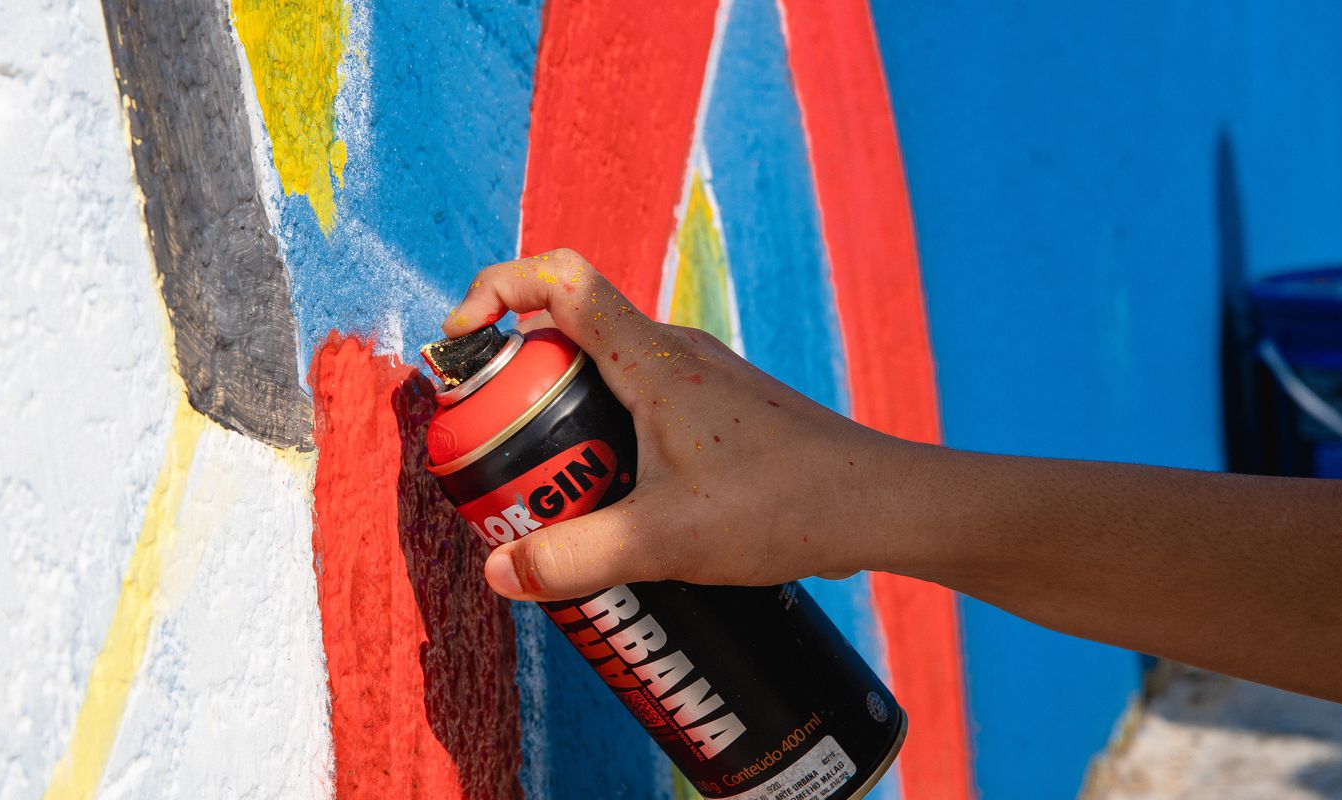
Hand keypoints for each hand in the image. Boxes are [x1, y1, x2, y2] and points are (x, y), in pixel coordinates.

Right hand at [442, 249, 921, 600]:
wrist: (878, 505)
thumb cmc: (781, 506)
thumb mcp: (662, 541)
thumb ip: (573, 558)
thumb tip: (497, 573)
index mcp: (651, 358)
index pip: (558, 278)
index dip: (495, 289)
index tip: (463, 341)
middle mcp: (674, 353)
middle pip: (569, 330)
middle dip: (517, 379)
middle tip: (497, 447)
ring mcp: (701, 378)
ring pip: (607, 369)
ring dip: (565, 411)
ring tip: (548, 485)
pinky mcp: (721, 410)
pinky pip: (641, 399)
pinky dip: (607, 430)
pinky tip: (615, 498)